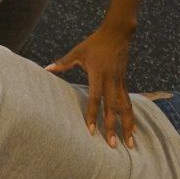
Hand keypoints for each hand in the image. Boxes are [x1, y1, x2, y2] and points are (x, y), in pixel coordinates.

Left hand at [45, 26, 135, 148]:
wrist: (118, 33)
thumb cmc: (94, 43)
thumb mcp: (77, 52)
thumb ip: (63, 63)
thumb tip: (46, 69)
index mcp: (98, 75)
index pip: (95, 99)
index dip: (93, 115)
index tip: (91, 131)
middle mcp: (112, 81)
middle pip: (113, 108)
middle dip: (112, 128)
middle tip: (114, 145)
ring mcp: (120, 82)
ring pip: (125, 108)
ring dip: (128, 126)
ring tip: (130, 143)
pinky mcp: (125, 82)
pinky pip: (129, 102)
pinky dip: (131, 116)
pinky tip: (133, 128)